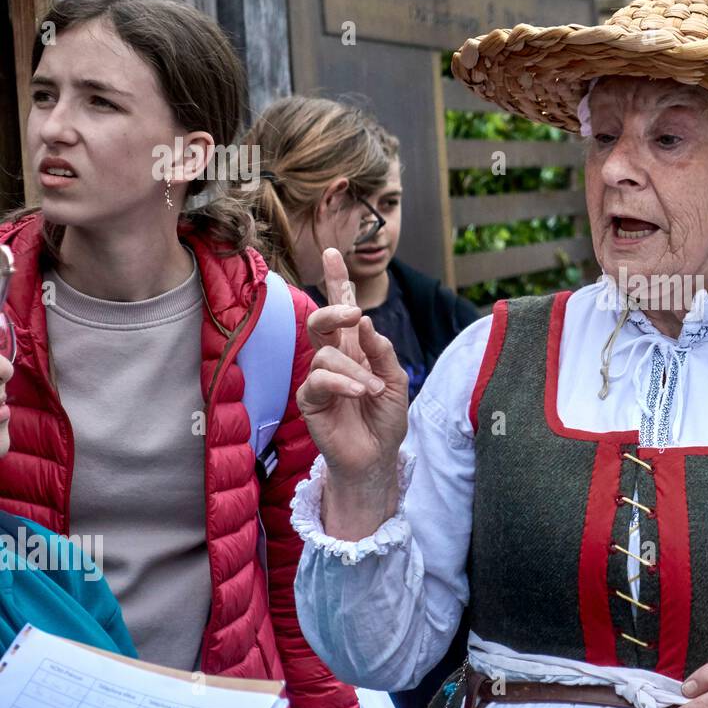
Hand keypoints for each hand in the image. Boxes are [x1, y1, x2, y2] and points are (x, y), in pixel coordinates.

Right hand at [296, 249, 408, 536]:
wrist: (377, 455)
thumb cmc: (386, 417)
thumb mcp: (396, 381)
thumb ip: (381, 352)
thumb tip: (364, 321)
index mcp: (355, 348)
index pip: (343, 309)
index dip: (337, 281)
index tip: (332, 251)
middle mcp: (334, 358)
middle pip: (320, 321)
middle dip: (333, 309)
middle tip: (353, 313)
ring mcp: (319, 377)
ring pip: (326, 354)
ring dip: (356, 371)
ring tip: (374, 390)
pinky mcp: (310, 399)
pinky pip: (320, 380)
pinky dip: (343, 383)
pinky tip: (360, 393)